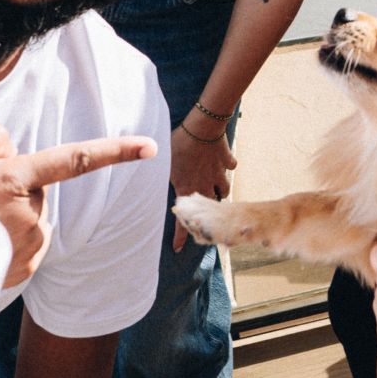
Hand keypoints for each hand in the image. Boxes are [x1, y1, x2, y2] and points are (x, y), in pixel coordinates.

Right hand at [0, 123, 156, 288]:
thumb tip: (13, 151)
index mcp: (13, 180)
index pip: (74, 160)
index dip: (115, 151)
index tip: (149, 147)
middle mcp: (28, 215)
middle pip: (37, 186)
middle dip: (14, 185)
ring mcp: (28, 246)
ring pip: (33, 215)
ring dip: (11, 214)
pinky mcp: (24, 269)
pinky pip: (27, 241)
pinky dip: (10, 237)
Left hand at [169, 123, 235, 251]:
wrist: (202, 128)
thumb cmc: (179, 144)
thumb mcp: (163, 164)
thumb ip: (160, 177)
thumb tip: (145, 183)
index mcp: (187, 189)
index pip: (183, 220)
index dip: (180, 236)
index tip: (178, 249)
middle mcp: (205, 185)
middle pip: (211, 206)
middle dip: (208, 211)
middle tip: (205, 212)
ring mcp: (218, 173)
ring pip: (225, 189)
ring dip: (220, 190)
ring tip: (215, 188)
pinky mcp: (227, 159)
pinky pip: (231, 165)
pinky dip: (227, 165)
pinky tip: (223, 162)